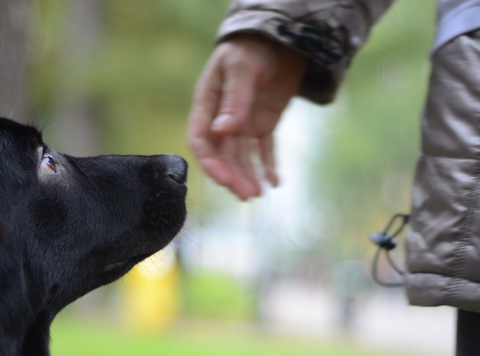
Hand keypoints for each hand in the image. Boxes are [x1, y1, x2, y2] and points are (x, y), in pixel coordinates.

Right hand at [188, 35, 306, 199]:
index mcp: (208, 104)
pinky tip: (275, 182)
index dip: (210, 161)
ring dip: (248, 175)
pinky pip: (264, 149)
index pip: (201, 139)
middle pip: (222, 154)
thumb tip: (223, 131)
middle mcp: (222, 119)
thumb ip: (234, 100)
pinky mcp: (262, 125)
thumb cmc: (252, 48)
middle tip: (246, 194)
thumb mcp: (243, 69)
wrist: (278, 38)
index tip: (223, 179)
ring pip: (242, 156)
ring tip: (258, 193)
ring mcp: (242, 124)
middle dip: (232, 176)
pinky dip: (269, 165)